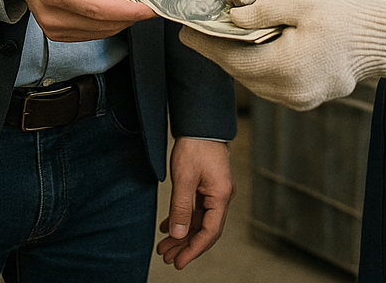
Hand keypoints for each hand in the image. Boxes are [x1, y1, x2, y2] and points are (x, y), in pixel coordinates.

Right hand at [1, 0, 155, 41]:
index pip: (99, 8)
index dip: (128, 10)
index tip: (150, 6)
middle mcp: (53, 14)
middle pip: (103, 23)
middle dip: (130, 13)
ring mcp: (53, 28)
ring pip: (101, 32)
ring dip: (121, 19)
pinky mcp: (57, 34)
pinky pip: (92, 34)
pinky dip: (108, 23)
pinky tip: (113, 7)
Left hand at [156, 137, 233, 269]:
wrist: (200, 122)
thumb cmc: (195, 146)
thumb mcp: (184, 178)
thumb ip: (181, 208)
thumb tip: (177, 234)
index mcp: (221, 196)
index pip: (210, 232)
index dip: (194, 249)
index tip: (179, 262)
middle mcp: (222, 196)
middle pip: (205, 229)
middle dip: (185, 244)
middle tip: (166, 256)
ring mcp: (215, 190)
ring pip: (199, 220)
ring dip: (182, 233)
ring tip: (163, 246)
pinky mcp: (208, 185)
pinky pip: (196, 209)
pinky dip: (182, 218)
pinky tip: (167, 225)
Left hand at [181, 0, 385, 110]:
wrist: (385, 41)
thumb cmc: (345, 16)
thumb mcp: (301, 1)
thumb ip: (261, 11)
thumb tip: (230, 18)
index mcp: (283, 67)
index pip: (231, 57)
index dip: (205, 42)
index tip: (184, 29)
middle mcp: (287, 91)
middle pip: (239, 71)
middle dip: (217, 49)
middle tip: (198, 28)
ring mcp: (297, 99)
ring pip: (253, 79)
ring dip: (236, 58)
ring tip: (220, 34)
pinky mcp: (305, 98)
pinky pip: (270, 83)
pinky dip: (257, 65)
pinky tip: (251, 46)